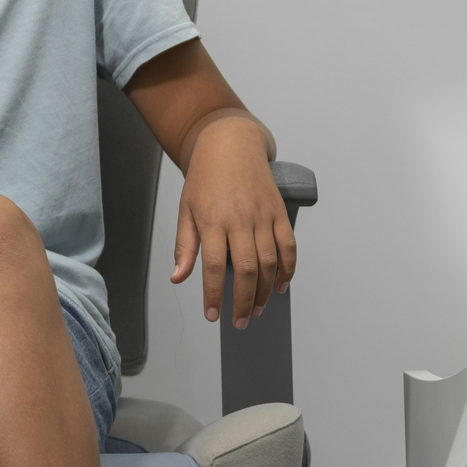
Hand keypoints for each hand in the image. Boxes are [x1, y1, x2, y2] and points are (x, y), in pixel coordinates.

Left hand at [170, 116, 297, 328]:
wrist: (230, 146)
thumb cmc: (204, 180)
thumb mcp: (185, 210)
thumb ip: (184, 246)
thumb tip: (178, 277)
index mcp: (212, 220)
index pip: (211, 266)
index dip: (213, 294)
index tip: (212, 315)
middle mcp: (240, 219)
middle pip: (246, 270)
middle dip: (243, 301)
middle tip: (239, 321)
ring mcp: (263, 216)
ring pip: (270, 262)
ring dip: (264, 291)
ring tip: (255, 310)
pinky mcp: (280, 212)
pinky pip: (289, 247)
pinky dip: (288, 270)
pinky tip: (279, 287)